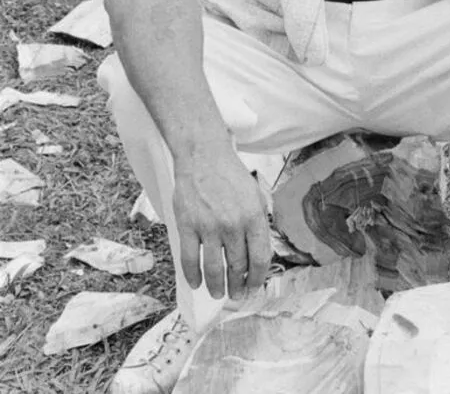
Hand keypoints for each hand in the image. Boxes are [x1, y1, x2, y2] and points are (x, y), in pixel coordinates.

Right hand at [174, 146, 271, 301]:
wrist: (204, 156)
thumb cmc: (231, 176)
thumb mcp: (255, 196)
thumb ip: (259, 224)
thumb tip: (260, 254)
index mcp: (253, 217)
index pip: (260, 259)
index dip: (258, 279)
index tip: (254, 287)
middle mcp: (233, 224)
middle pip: (238, 267)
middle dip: (238, 286)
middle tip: (236, 295)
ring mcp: (208, 227)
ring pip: (214, 269)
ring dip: (217, 287)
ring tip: (218, 294)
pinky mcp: (187, 226)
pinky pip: (189, 260)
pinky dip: (193, 276)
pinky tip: (197, 283)